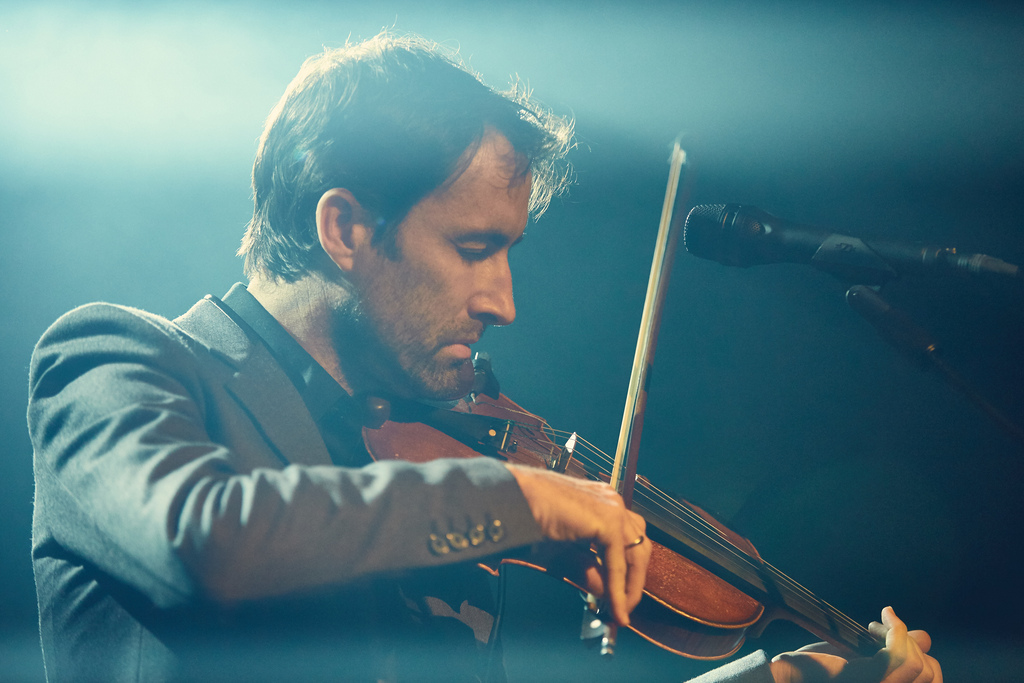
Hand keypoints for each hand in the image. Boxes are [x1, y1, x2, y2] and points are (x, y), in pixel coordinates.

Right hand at [505, 464, 649, 625]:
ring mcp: (611, 506)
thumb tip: (604, 593)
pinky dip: (618, 588)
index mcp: (600, 501)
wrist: (509, 499)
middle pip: (638, 545)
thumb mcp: (561, 551)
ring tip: (620, 610)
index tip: (617, 597)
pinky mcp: (607, 519)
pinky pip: (618, 561)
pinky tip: (614, 607)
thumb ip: (586, 569)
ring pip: (636, 552)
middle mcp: (609, 500)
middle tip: (622, 607)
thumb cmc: (525, 518)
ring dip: (630, 586)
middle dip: (634, 579)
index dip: (626, 571)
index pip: (627, 539)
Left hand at [770, 607, 940, 682]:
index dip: (923, 653)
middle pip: (929, 671)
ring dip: (900, 635)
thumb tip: (923, 637)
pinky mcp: (870, 678)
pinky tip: (880, 620)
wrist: (789, 674)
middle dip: (910, 642)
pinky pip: (899, 655)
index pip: (932, 678)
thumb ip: (893, 650)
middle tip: (876, 629)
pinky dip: (895, 630)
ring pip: (918, 664)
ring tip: (872, 627)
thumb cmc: (819, 668)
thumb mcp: (862, 657)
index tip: (894, 631)